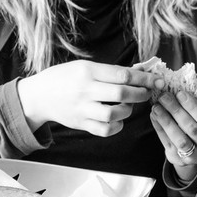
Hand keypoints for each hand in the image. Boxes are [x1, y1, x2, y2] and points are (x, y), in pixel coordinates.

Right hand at [17, 60, 156, 134]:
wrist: (38, 95)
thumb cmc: (65, 77)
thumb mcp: (85, 66)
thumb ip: (110, 71)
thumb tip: (140, 71)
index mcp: (88, 71)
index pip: (122, 74)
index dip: (144, 78)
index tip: (157, 80)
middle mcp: (85, 90)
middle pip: (121, 94)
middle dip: (141, 94)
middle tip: (146, 93)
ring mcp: (82, 109)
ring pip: (114, 114)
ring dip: (128, 111)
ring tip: (128, 106)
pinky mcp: (80, 124)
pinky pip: (105, 130)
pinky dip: (117, 126)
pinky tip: (118, 120)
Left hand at [150, 91, 196, 180]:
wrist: (196, 150)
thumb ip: (195, 106)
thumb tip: (177, 88)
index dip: (192, 106)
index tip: (179, 93)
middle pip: (192, 128)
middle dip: (176, 111)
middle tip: (164, 97)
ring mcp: (195, 155)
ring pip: (179, 138)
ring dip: (166, 121)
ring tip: (156, 107)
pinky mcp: (179, 160)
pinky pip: (167, 143)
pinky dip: (159, 128)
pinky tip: (154, 116)